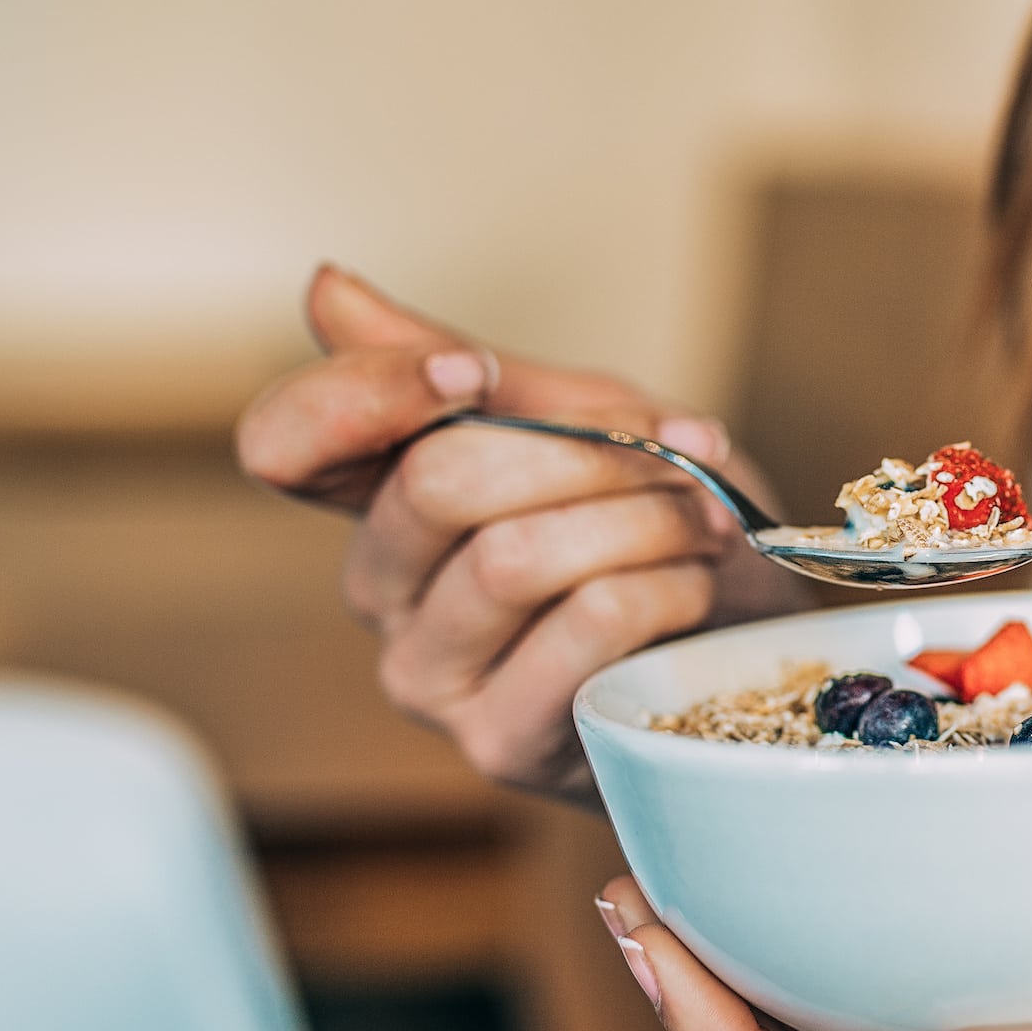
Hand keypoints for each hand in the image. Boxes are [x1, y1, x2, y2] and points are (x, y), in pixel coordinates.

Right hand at [237, 266, 804, 798]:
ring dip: (641, 518)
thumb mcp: (581, 421)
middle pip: (436, 482)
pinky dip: (663, 585)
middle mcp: (382, 593)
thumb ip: (468, 364)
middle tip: (678, 454)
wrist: (747, 645)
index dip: (367, 392)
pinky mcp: (498, 742)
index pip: (284, 442)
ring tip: (701, 520)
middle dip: (584, 452)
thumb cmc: (659, 529)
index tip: (474, 374)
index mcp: (381, 501)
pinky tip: (695, 586)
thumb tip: (325, 288)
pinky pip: (583, 624)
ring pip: (514, 556)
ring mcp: (430, 677)